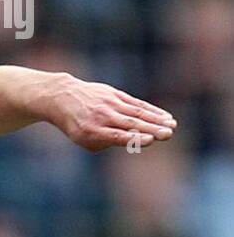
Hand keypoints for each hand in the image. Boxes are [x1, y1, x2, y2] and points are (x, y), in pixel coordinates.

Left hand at [44, 75, 176, 150]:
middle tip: (168, 135)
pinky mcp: (116, 95)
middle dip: (151, 129)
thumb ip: (106, 142)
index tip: (150, 140)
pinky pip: (136, 104)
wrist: (65, 98)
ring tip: (172, 126)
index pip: (116, 135)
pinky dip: (152, 110)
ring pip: (137, 113)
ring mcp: (110, 104)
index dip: (134, 138)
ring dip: (156, 120)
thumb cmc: (77, 126)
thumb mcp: (84, 139)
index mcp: (92, 132)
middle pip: (130, 124)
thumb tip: (133, 140)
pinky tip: (165, 116)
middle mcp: (103, 117)